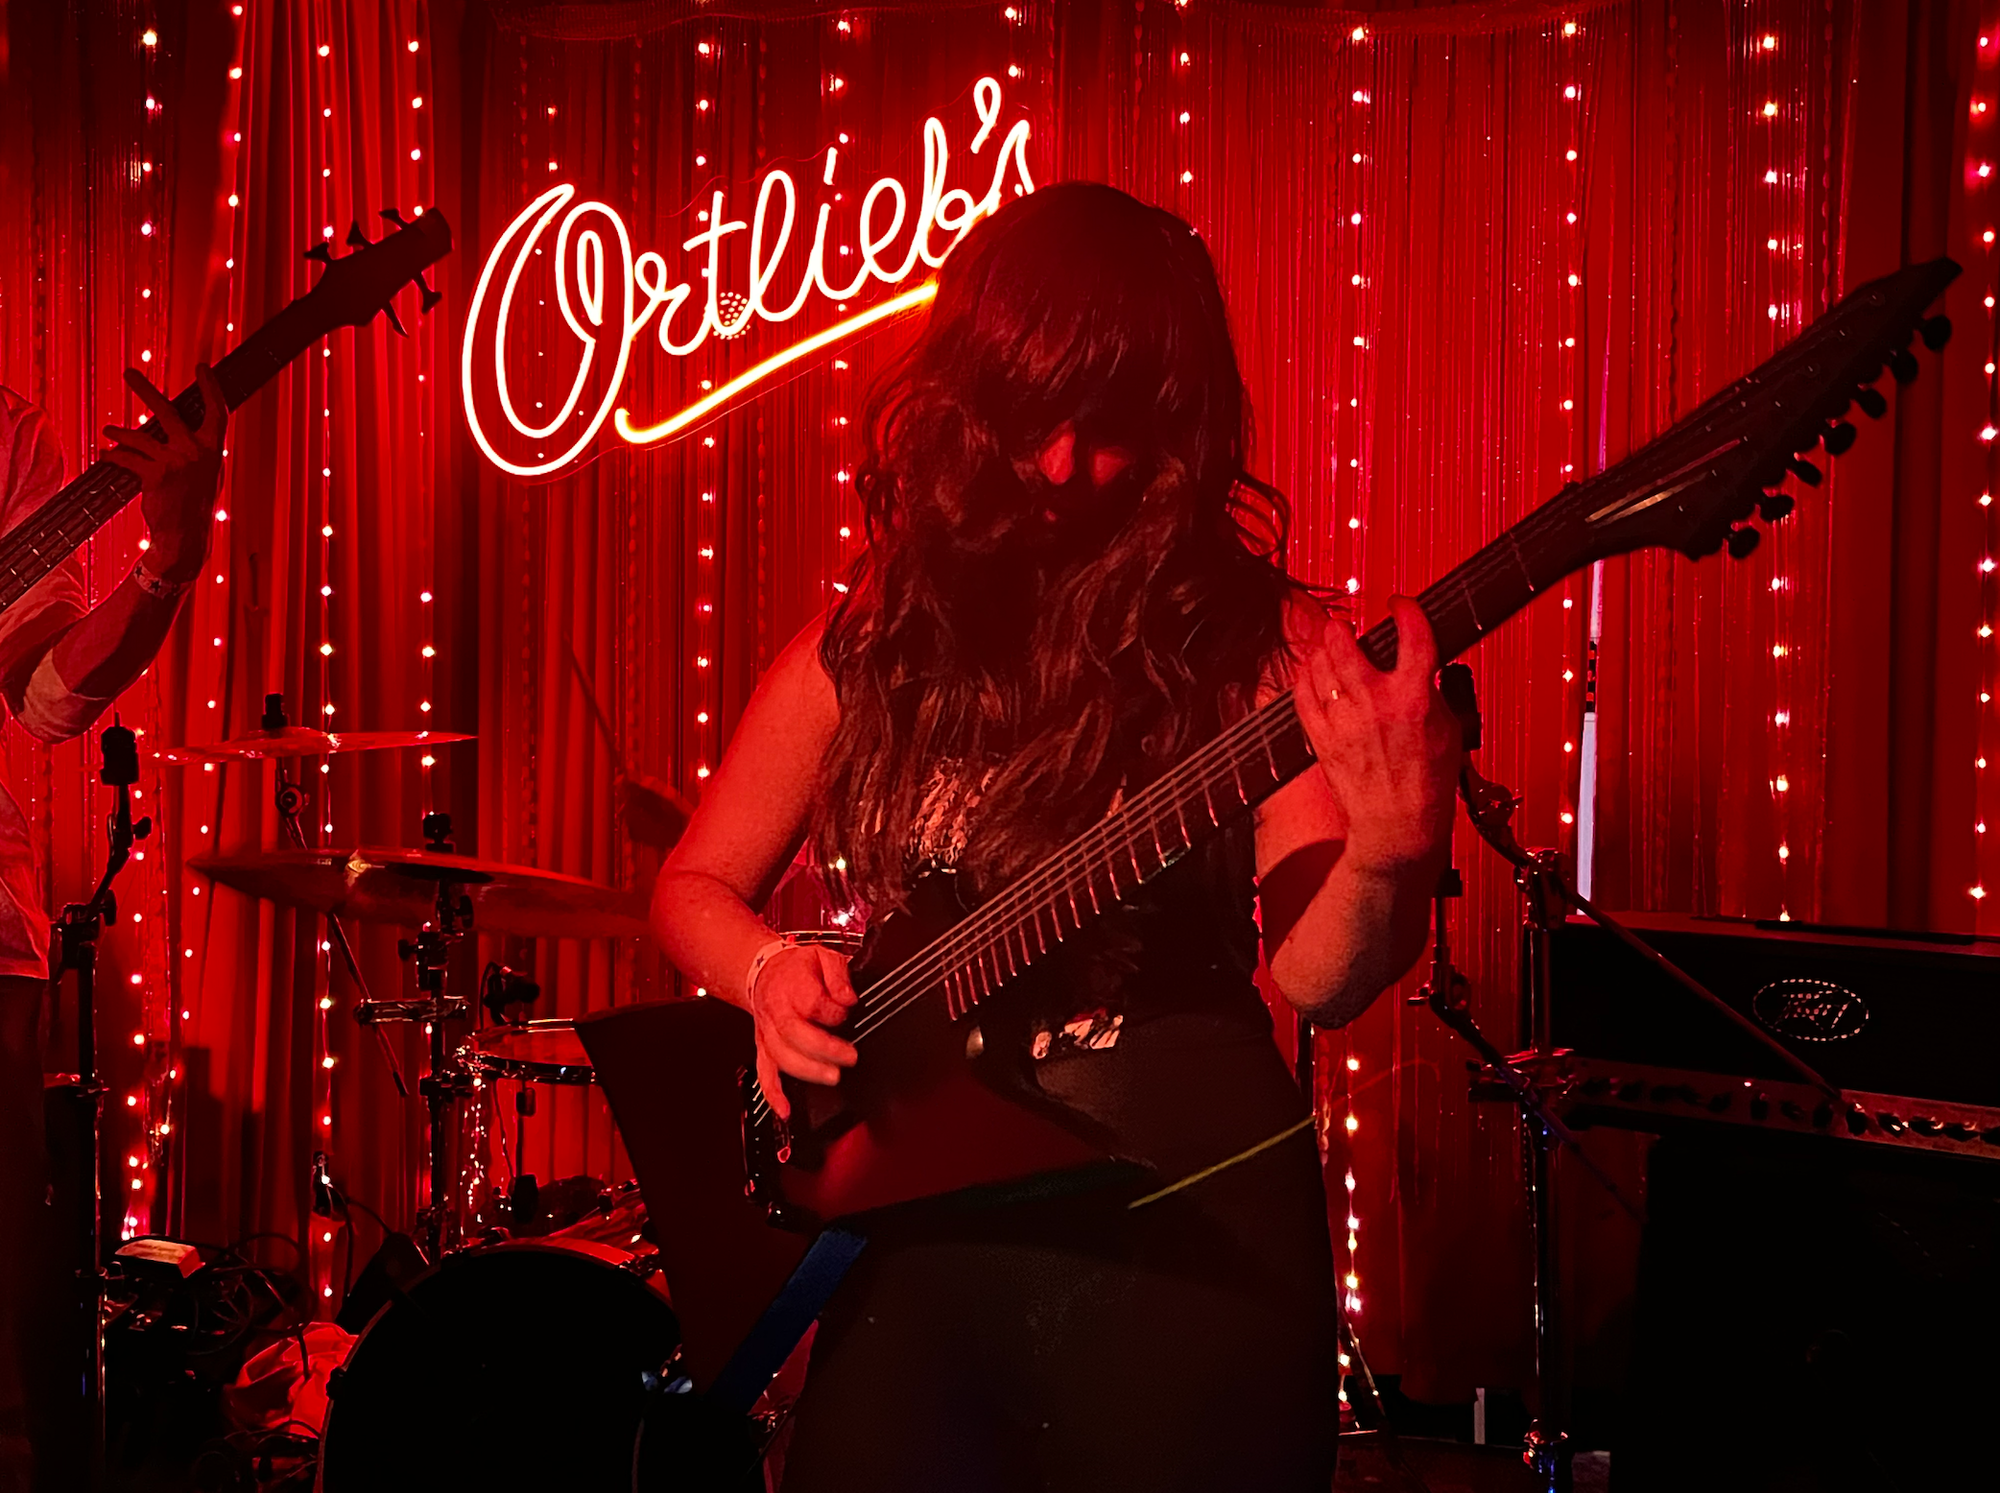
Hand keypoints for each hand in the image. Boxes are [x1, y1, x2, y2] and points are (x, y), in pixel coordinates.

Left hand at [102, 364, 226, 584]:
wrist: (185, 537)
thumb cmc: (195, 505)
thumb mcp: (206, 475)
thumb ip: (199, 451)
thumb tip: (182, 429)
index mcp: (213, 450)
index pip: (216, 412)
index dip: (210, 388)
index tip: (202, 367)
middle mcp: (196, 452)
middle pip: (168, 412)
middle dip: (146, 389)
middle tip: (129, 372)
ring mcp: (176, 462)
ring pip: (138, 437)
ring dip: (119, 432)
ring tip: (108, 429)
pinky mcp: (155, 475)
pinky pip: (126, 458)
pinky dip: (113, 456)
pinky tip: (105, 455)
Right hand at [750, 943, 857, 1119]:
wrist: (764, 972)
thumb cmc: (796, 968)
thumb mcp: (824, 956)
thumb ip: (839, 975)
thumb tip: (848, 998)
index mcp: (792, 986)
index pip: (813, 1003)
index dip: (834, 1012)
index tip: (847, 1011)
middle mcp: (777, 1012)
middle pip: (795, 1033)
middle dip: (824, 1049)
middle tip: (849, 1056)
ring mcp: (768, 1033)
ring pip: (781, 1056)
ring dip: (806, 1070)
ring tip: (832, 1076)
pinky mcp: (764, 1048)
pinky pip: (764, 1073)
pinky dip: (773, 1094)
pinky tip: (786, 1110)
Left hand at [1294, 596, 1461, 874]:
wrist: (1399, 826)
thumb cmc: (1427, 785)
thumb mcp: (1449, 728)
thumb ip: (1432, 689)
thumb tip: (1421, 663)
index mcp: (1415, 698)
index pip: (1412, 634)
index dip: (1405, 608)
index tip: (1399, 604)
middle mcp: (1376, 704)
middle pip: (1346, 642)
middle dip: (1344, 626)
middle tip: (1348, 626)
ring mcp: (1344, 720)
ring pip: (1319, 664)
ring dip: (1324, 649)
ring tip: (1331, 648)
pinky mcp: (1321, 738)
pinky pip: (1302, 694)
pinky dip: (1306, 678)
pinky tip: (1313, 673)